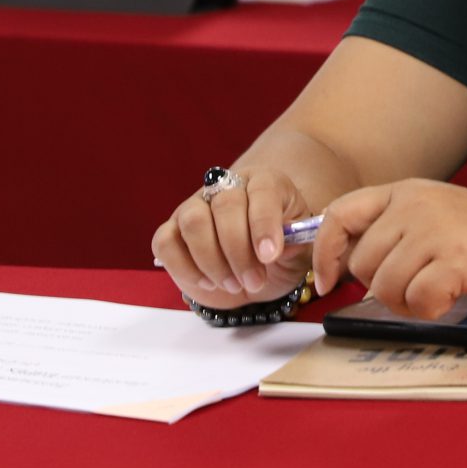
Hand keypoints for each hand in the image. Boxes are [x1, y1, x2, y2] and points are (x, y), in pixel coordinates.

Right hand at [152, 169, 312, 307]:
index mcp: (265, 182)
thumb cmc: (282, 253)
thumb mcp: (301, 251)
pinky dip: (185, 267)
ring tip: (233, 285)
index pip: (262, 191)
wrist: (258, 270)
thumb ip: (298, 246)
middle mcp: (226, 187)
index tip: (270, 256)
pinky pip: (165, 242)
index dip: (264, 223)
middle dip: (240, 251)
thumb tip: (282, 248)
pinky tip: (208, 283)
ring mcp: (194, 206)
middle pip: (225, 206)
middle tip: (255, 281)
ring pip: (193, 221)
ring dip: (213, 260)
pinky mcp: (171, 231)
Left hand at [311, 180, 466, 318]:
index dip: (325, 252)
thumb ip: (391, 230)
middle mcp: (415, 205)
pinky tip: (453, 296)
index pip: (340, 214)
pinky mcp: (456, 261)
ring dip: (408, 302)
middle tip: (415, 287)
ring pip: (385, 287)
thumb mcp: (433, 214)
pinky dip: (431, 310)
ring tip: (437, 290)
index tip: (328, 281)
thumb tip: (341, 265)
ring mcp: (435, 232)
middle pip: (362, 263)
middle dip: (382, 287)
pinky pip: (418, 301)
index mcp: (405, 191)